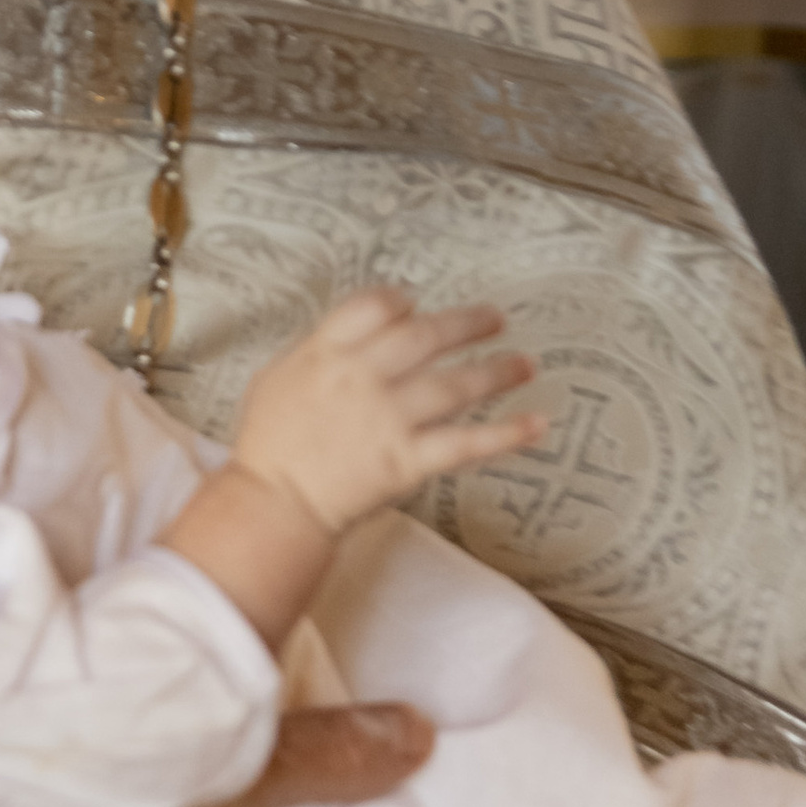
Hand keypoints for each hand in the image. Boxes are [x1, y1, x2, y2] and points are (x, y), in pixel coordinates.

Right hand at [232, 288, 540, 541]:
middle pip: (425, 336)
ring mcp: (388, 417)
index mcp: (326, 351)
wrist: (275, 503)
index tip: (416, 307)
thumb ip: (317, 352)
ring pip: (455, 384)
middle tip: (495, 319)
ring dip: (497, 371)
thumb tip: (352, 337)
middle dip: (466, 324)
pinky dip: (505, 434)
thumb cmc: (269, 446)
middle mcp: (362, 376)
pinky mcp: (407, 459)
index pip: (373, 307)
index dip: (400, 303)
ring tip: (525, 365)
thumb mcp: (277, 378)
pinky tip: (536, 424)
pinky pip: (465, 442)